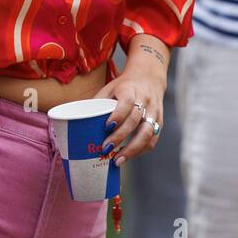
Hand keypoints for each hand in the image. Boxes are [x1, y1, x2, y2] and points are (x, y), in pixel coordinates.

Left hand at [94, 50, 165, 166]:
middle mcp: (145, 100)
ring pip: (148, 132)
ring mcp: (154, 111)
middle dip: (120, 137)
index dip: (117, 115)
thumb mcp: (109, 88)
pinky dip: (141, 150)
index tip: (106, 127)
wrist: (148, 77)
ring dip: (133, 149)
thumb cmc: (124, 86)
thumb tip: (77, 121)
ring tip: (118, 160)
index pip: (127, 103)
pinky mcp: (159, 121)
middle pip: (135, 120)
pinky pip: (153, 139)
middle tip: (106, 150)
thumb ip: (97, 103)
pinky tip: (129, 156)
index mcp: (130, 89)